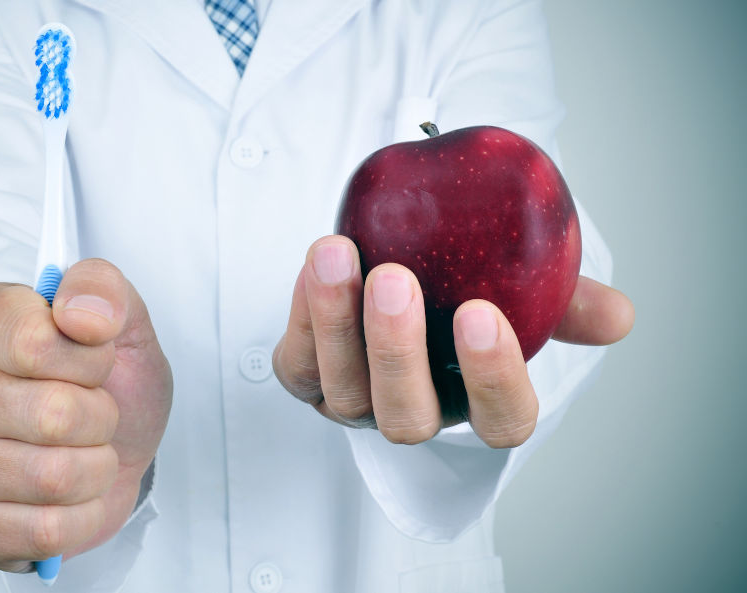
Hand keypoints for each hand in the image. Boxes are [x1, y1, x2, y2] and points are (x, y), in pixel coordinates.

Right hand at [0, 259, 171, 572]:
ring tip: (85, 451)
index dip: (90, 358)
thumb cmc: (113, 380)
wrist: (120, 444)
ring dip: (95, 469)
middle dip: (101, 418)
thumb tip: (80, 313)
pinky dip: (81, 517)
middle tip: (94, 411)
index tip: (96, 358)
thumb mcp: (124, 320)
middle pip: (52, 415)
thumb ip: (103, 290)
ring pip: (51, 477)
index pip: (34, 342)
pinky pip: (42, 531)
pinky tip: (73, 496)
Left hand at [273, 235, 632, 447]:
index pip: (500, 421)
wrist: (390, 263)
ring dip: (336, 322)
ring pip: (342, 389)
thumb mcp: (518, 288)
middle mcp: (412, 411)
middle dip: (397, 351)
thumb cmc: (459, 288)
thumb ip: (561, 298)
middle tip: (395, 279)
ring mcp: (354, 401)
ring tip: (337, 253)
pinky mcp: (304, 377)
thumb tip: (617, 316)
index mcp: (473, 401)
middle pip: (407, 417)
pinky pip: (296, 361)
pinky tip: (316, 263)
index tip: (482, 315)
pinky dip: (302, 313)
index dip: (493, 379)